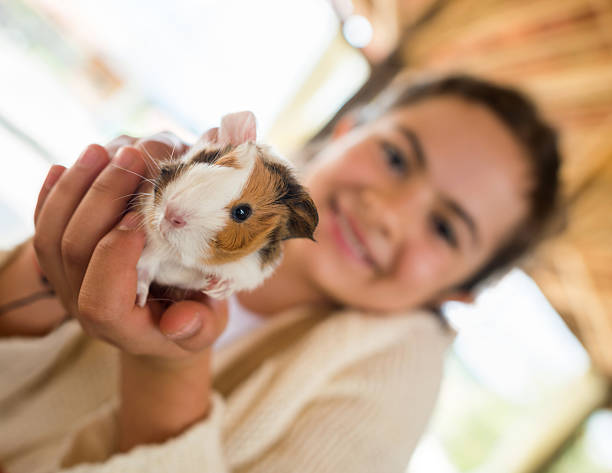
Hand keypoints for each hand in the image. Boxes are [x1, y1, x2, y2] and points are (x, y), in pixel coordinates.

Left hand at [33, 133, 226, 359]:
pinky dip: (53, 192)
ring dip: (76, 186)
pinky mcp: (61, 258)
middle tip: (133, 158)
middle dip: (101, 199)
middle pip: (74, 251)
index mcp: (123, 326)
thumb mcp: (208, 329)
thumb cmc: (194, 317)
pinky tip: (68, 165)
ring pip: (51, 233)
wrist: (167, 315)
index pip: (101, 299)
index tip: (144, 217)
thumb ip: (197, 329)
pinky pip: (44, 224)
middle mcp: (85, 304)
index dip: (116, 255)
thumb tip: (177, 323)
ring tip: (103, 150)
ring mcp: (66, 280)